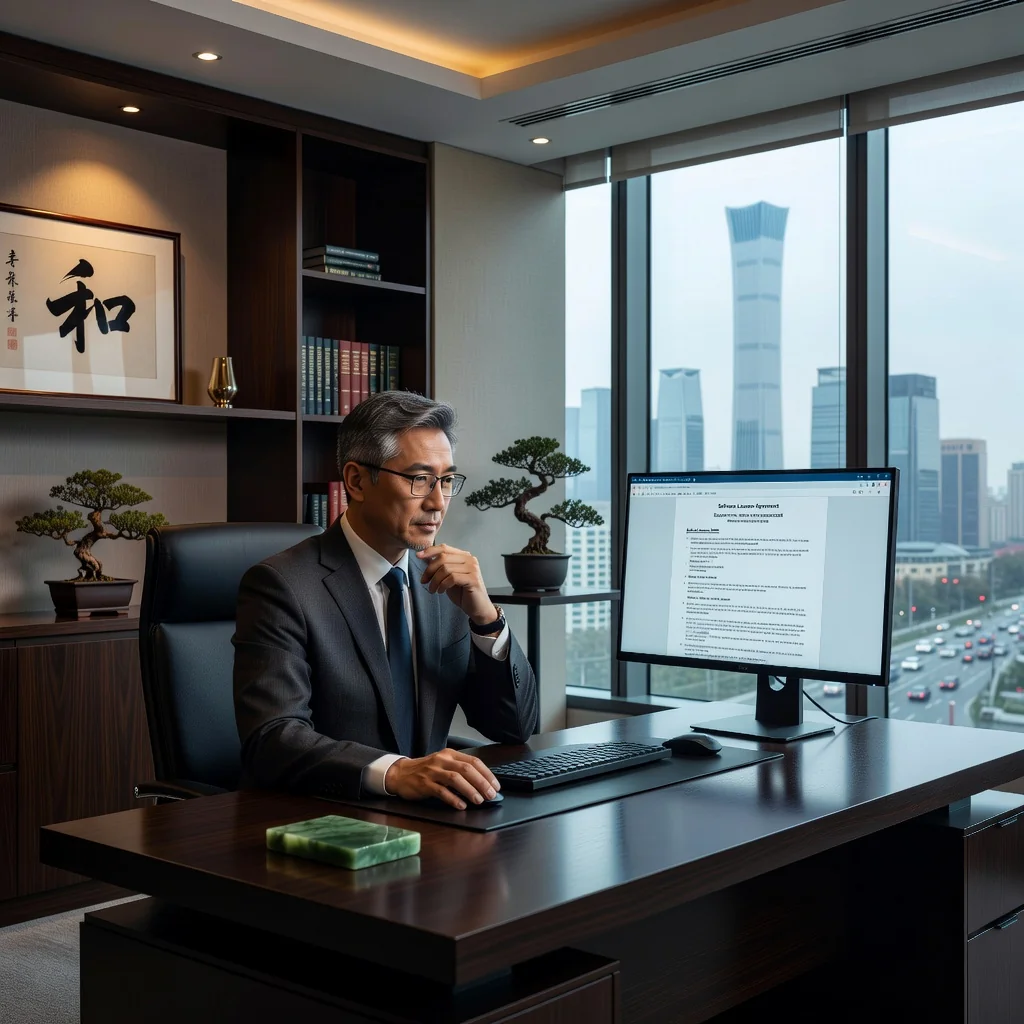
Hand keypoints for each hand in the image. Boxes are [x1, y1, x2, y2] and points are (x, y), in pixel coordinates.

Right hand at [384, 749, 499, 809]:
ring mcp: (432, 772)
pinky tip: (461, 805)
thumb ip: (460, 771)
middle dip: (481, 782)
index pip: (473, 761)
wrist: (400, 774)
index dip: (487, 773)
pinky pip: (441, 791)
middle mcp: (442, 760)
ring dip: (470, 790)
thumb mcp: (443, 764)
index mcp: (450, 754)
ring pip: (455, 779)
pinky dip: (453, 799)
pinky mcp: (424, 784)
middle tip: (491, 794)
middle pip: (466, 769)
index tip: (496, 785)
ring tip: (479, 800)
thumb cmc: (426, 771)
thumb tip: (482, 784)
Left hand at [416, 544, 497, 624]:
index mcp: (464, 556)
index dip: (430, 551)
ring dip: (435, 580)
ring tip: (433, 589)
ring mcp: (472, 569)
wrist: (477, 608)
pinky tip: (441, 591)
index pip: (444, 548)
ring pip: (446, 568)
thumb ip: (439, 567)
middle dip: (429, 570)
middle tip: (424, 581)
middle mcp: (470, 559)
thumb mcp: (447, 577)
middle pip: (443, 558)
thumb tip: (425, 557)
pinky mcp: (473, 579)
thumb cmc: (463, 593)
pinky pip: (452, 578)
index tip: (418, 556)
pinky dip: (443, 585)